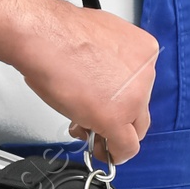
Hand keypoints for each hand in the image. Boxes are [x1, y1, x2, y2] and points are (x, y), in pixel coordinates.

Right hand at [13, 3, 159, 165]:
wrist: (44, 37)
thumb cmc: (58, 34)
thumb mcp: (98, 43)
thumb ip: (109, 62)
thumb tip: (102, 77)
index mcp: (144, 51)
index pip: (140, 86)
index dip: (120, 100)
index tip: (108, 104)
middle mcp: (145, 73)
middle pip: (140, 108)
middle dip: (118, 119)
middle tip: (98, 123)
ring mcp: (134, 97)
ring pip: (134, 128)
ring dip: (112, 135)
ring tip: (89, 131)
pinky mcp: (117, 119)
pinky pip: (126, 146)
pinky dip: (115, 153)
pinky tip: (104, 152)